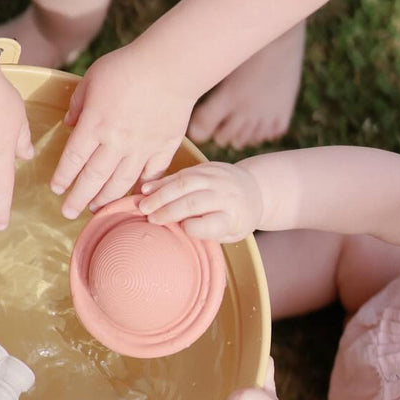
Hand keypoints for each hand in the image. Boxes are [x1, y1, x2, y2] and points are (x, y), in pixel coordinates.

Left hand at [50, 45, 192, 218]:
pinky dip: (142, 189)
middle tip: (67, 212)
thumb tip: (69, 123)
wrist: (172, 65)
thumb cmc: (128, 66)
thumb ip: (78, 103)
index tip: (56, 188)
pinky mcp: (164, 147)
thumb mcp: (92, 77)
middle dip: (78, 198)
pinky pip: (151, 175)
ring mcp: (142, 147)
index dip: (63, 177)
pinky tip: (133, 198)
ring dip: (106, 198)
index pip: (73, 159)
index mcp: (95, 124)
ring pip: (120, 182)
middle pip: (93, 177)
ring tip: (95, 209)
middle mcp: (117, 141)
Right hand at [138, 161, 262, 241]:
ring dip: (161, 194)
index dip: (194, 227)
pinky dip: (162, 182)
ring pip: (185, 184)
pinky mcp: (206, 167)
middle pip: (194, 202)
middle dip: (170, 210)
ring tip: (143, 204)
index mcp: (234, 217)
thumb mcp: (231, 233)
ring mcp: (216, 178)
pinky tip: (147, 189)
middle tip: (150, 218)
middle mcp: (226, 195)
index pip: (212, 223)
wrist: (255, 189)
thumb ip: (208, 231)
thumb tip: (178, 225)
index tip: (180, 229)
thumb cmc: (236, 219)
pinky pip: (181, 173)